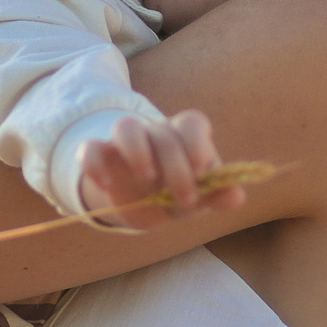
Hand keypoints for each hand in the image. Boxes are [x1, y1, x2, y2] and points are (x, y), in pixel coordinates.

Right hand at [80, 109, 243, 228]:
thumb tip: (237, 196)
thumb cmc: (176, 193)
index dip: (198, 142)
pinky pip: (89, 149)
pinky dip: (95, 163)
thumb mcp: (197, 198)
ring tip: (147, 179)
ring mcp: (125, 143)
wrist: (139, 204)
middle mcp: (155, 133)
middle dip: (177, 167)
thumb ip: (216, 195)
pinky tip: (107, 184)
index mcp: (183, 137)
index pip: (192, 123)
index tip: (203, 169)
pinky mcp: (99, 157)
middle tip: (186, 198)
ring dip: (138, 150)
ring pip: (126, 127)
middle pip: (164, 134)